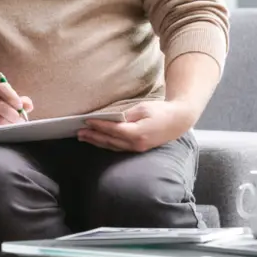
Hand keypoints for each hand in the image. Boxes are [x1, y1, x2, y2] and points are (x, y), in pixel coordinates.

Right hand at [0, 83, 33, 128]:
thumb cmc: (2, 111)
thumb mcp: (12, 105)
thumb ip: (22, 103)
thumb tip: (29, 106)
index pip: (2, 88)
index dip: (11, 96)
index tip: (19, 105)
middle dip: (11, 113)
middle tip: (18, 119)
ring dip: (6, 123)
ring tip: (13, 128)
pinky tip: (4, 132)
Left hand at [78, 100, 195, 152]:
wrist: (178, 121)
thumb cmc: (160, 111)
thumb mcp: (142, 108)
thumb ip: (126, 115)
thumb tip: (111, 118)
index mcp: (138, 133)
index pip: (113, 130)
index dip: (99, 125)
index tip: (86, 120)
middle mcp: (136, 144)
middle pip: (110, 141)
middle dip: (93, 136)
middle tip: (78, 131)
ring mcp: (138, 148)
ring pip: (113, 146)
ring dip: (97, 141)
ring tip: (83, 137)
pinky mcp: (138, 148)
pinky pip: (119, 147)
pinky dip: (106, 144)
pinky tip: (98, 140)